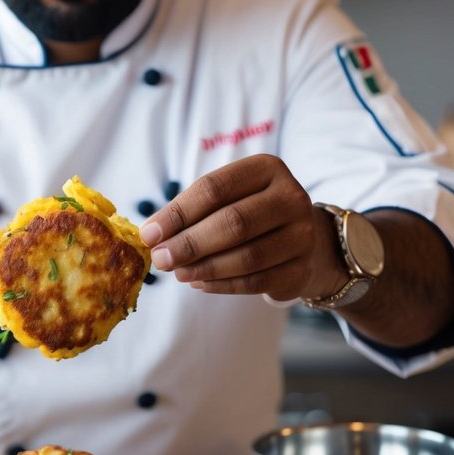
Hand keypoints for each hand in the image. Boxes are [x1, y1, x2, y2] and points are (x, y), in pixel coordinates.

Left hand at [138, 154, 337, 301]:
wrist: (303, 237)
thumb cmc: (251, 211)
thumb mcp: (227, 197)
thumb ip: (192, 211)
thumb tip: (152, 235)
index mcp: (267, 169)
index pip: (215, 188)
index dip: (178, 213)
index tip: (149, 234)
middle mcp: (291, 197)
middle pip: (234, 222)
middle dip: (190, 243)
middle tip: (160, 259)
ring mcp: (302, 235)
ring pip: (247, 256)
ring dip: (205, 268)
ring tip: (178, 273)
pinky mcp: (301, 269)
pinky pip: (256, 281)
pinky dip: (223, 285)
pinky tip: (200, 283)